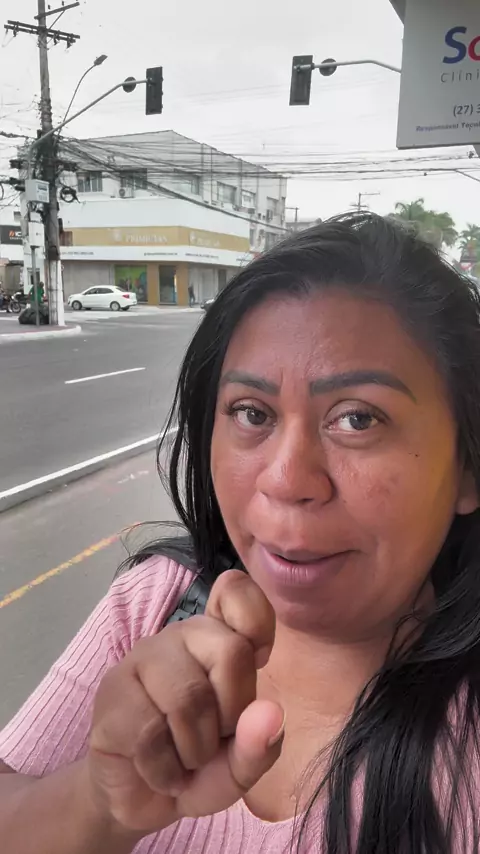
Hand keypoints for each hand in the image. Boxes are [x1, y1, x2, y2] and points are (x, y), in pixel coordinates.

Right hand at [84, 570, 283, 834]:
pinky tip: (159, 771)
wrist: (138, 801)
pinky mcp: (111, 691)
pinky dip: (164, 770)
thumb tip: (270, 713)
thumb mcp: (239, 767)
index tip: (260, 661)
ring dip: (195, 750)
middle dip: (231, 715)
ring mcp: (142, 657)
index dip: (257, 622)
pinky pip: (149, 732)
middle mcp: (181, 635)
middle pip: (232, 652)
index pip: (237, 593)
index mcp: (219, 638)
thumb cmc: (197, 769)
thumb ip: (260, 744)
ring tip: (184, 760)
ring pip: (188, 696)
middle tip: (214, 741)